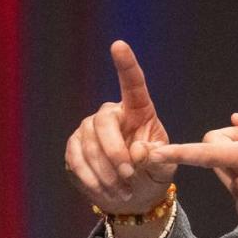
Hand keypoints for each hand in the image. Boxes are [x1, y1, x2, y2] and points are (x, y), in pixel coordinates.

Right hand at [65, 41, 175, 214]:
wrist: (132, 193)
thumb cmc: (152, 171)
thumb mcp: (163, 166)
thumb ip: (157, 159)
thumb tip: (140, 152)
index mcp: (140, 110)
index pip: (133, 84)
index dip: (126, 64)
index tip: (118, 45)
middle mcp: (112, 113)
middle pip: (105, 123)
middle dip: (115, 152)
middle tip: (129, 175)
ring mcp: (89, 128)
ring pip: (89, 145)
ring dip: (106, 172)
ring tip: (123, 191)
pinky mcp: (74, 146)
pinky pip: (76, 159)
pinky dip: (91, 178)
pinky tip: (106, 190)